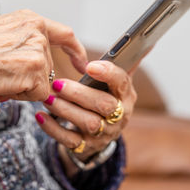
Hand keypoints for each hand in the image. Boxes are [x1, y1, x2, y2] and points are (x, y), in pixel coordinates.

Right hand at [0, 9, 86, 124]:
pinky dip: (22, 96)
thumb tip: (42, 67)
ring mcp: (37, 49)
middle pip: (48, 65)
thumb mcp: (1, 35)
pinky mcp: (35, 70)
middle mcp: (36, 30)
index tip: (82, 64)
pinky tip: (2, 87)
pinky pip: (39, 94)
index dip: (76, 51)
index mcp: (29, 19)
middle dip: (32, 78)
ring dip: (23, 87)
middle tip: (5, 79)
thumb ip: (25, 43)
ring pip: (43, 81)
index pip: (65, 34)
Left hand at [35, 60, 136, 174]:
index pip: (122, 83)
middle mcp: (119, 116)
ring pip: (88, 123)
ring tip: (47, 97)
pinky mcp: (86, 147)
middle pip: (104, 105)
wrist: (99, 137)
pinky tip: (41, 115)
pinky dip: (53, 128)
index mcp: (126, 96)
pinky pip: (70, 140)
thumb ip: (124, 64)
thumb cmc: (104, 101)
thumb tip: (148, 42)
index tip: (89, 66)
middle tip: (58, 83)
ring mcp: (103, 134)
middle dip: (80, 94)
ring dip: (65, 110)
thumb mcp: (117, 85)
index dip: (107, 74)